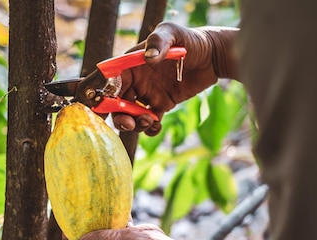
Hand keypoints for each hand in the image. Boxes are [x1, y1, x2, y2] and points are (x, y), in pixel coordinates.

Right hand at [114, 22, 238, 134]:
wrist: (213, 55)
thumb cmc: (190, 39)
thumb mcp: (172, 33)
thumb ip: (158, 42)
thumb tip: (149, 57)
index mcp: (131, 64)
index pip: (112, 82)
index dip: (105, 96)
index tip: (103, 110)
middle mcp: (136, 80)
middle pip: (118, 103)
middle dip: (119, 117)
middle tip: (128, 124)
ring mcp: (148, 93)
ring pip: (132, 115)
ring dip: (135, 124)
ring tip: (149, 121)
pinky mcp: (162, 105)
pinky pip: (150, 121)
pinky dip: (150, 129)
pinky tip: (156, 126)